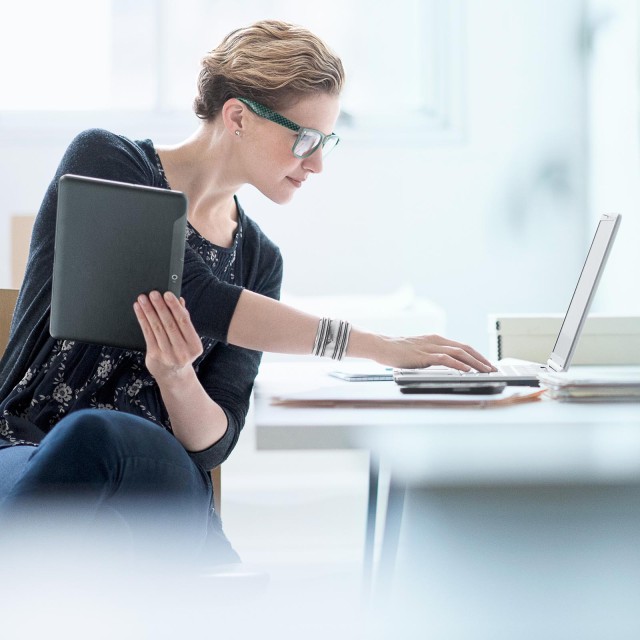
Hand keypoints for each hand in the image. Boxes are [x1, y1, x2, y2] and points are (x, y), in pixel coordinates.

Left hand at [133, 291, 202, 381]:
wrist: (174, 375)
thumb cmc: (182, 352)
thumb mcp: (188, 338)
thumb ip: (184, 320)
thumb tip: (179, 300)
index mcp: (194, 346)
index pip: (184, 322)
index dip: (175, 307)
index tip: (168, 294)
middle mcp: (182, 351)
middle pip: (169, 324)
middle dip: (159, 307)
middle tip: (153, 293)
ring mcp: (167, 355)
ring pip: (157, 328)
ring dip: (148, 311)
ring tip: (143, 299)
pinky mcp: (154, 356)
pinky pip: (147, 334)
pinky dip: (142, 320)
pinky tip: (139, 311)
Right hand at [373, 333, 495, 371]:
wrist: (381, 346)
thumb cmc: (396, 350)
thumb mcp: (418, 351)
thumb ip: (431, 356)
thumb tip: (444, 365)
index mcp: (435, 339)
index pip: (462, 346)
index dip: (477, 355)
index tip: (487, 364)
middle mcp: (436, 341)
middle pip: (465, 348)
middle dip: (481, 359)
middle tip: (492, 368)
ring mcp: (430, 347)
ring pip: (459, 352)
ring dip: (475, 362)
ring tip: (485, 371)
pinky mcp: (423, 355)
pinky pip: (445, 358)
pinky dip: (458, 364)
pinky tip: (466, 369)